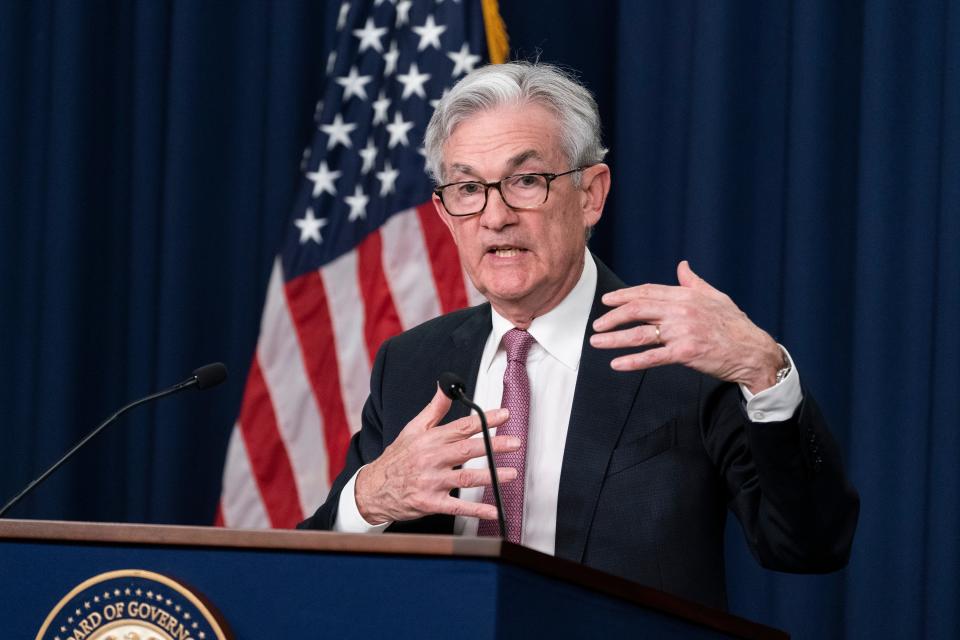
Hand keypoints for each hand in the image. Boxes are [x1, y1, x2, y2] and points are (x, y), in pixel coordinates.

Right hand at [354, 387, 519, 524]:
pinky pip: (458, 507)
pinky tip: (494, 510)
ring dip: (491, 476)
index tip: (504, 415)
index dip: (485, 420)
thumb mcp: (413, 429)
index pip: (462, 426)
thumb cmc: (397, 458)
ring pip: (466, 478)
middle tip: (515, 443)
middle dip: (494, 446)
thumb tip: (446, 387)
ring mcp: (432, 482)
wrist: (373, 489)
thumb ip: (434, 409)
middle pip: (468, 450)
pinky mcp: (431, 503)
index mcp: (430, 440)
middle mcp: (432, 459)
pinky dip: (477, 510)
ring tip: (511, 474)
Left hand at [589, 261, 783, 393]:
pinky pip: (652, 357)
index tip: (607, 300)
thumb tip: (682, 266)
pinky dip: (632, 361)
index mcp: (686, 296)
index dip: (624, 295)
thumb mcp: (716, 297)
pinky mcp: (685, 353)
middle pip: (637, 310)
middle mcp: (681, 311)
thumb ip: (694, 283)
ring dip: (614, 338)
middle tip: (596, 323)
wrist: (753, 351)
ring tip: (596, 341)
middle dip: (612, 316)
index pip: (647, 292)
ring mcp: (682, 332)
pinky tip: (617, 364)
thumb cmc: (735, 325)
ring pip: (639, 334)